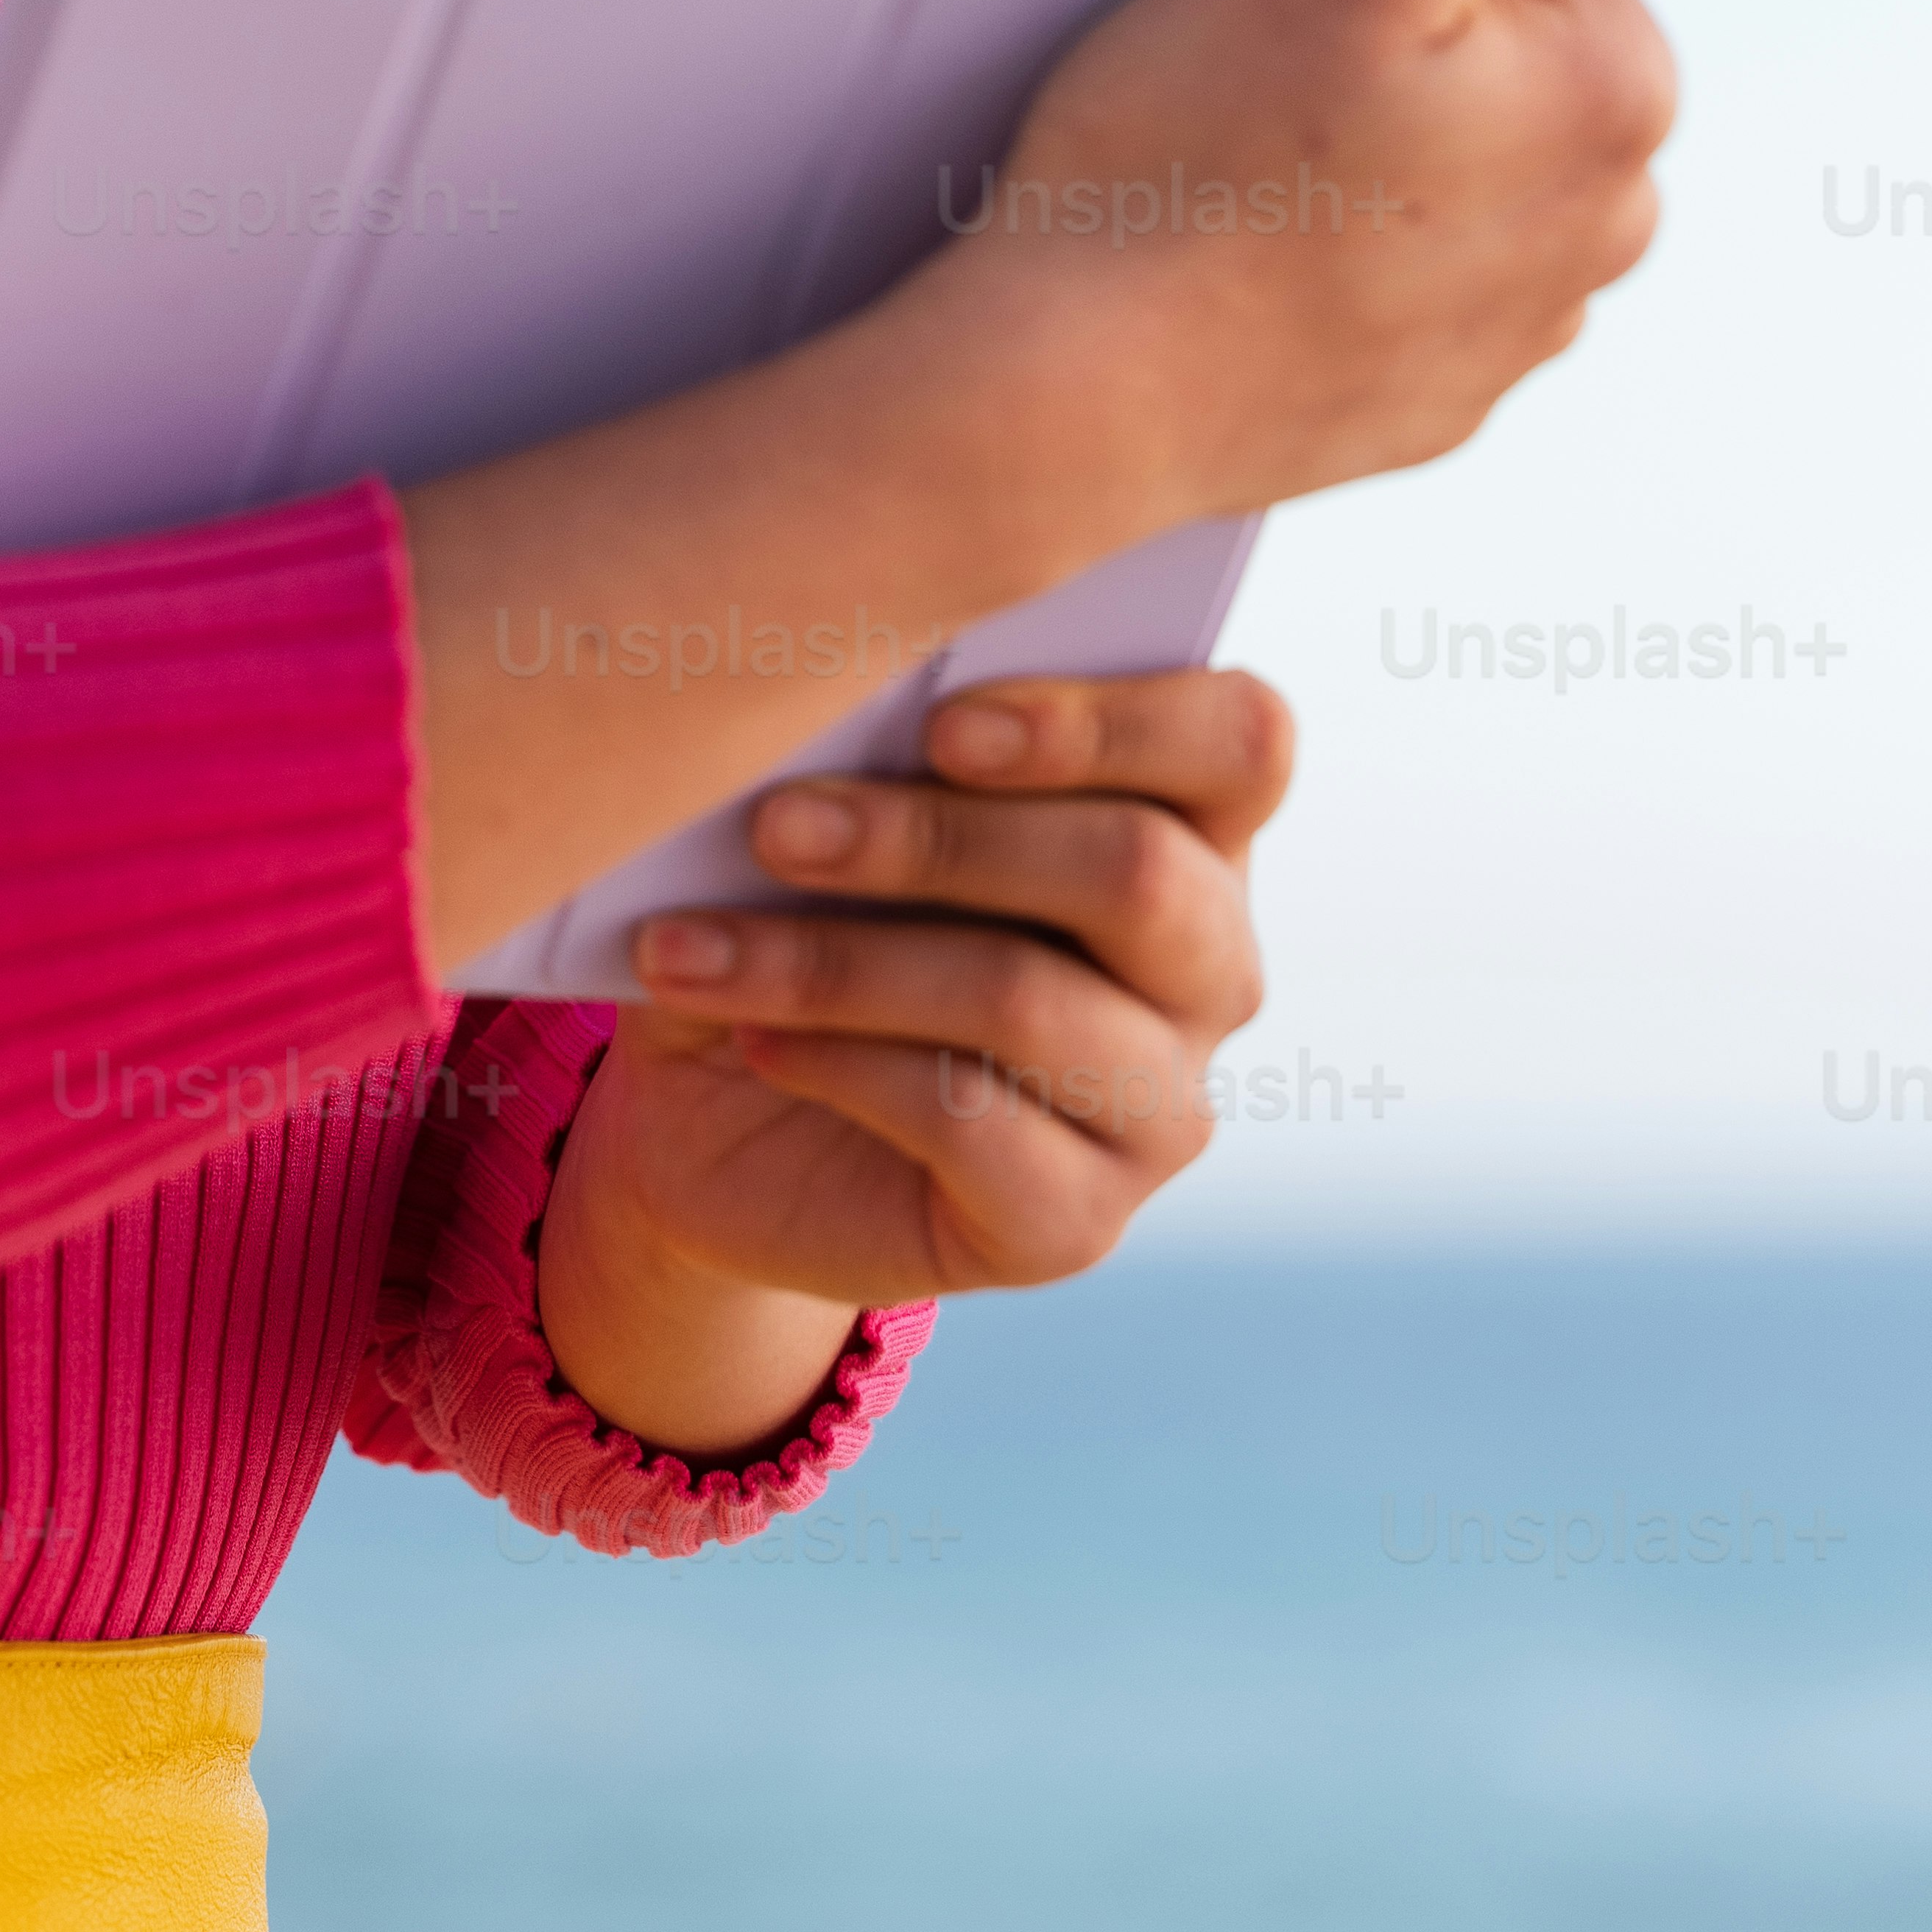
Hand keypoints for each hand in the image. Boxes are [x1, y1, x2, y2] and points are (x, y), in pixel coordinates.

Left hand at [529, 667, 1289, 1450]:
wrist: (721, 1107)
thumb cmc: (799, 898)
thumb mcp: (832, 798)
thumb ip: (882, 742)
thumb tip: (838, 709)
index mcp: (1187, 823)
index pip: (1240, 741)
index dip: (1108, 719)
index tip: (941, 719)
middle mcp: (1206, 968)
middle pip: (1139, 871)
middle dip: (939, 836)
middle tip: (774, 825)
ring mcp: (1159, 1108)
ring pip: (1028, 999)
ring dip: (841, 960)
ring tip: (691, 946)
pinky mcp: (1077, 1223)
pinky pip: (969, 1121)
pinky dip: (836, 1062)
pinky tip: (747, 1035)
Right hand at [933, 0, 1731, 542]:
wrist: (1078, 391)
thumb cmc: (1193, 154)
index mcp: (1619, 92)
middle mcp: (1609, 221)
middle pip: (1510, 45)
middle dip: (1400, 33)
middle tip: (1263, 71)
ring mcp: (1527, 326)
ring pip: (1459, 156)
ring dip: (1375, 140)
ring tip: (1248, 161)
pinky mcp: (1443, 397)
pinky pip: (1411, 267)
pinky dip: (1343, 245)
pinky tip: (1251, 248)